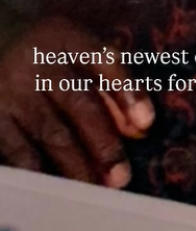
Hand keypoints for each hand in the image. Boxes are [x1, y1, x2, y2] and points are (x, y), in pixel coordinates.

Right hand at [0, 18, 154, 187]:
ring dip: (76, 167)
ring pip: (50, 134)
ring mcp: (11, 91)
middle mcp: (38, 62)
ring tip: (94, 191)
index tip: (147, 123)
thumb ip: (109, 86)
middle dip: (104, 144)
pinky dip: (39, 173)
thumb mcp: (75, 55)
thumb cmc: (46, 57)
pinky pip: (18, 152)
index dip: (127, 92)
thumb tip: (139, 128)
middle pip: (78, 103)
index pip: (103, 61)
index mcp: (66, 39)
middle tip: (121, 177)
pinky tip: (55, 191)